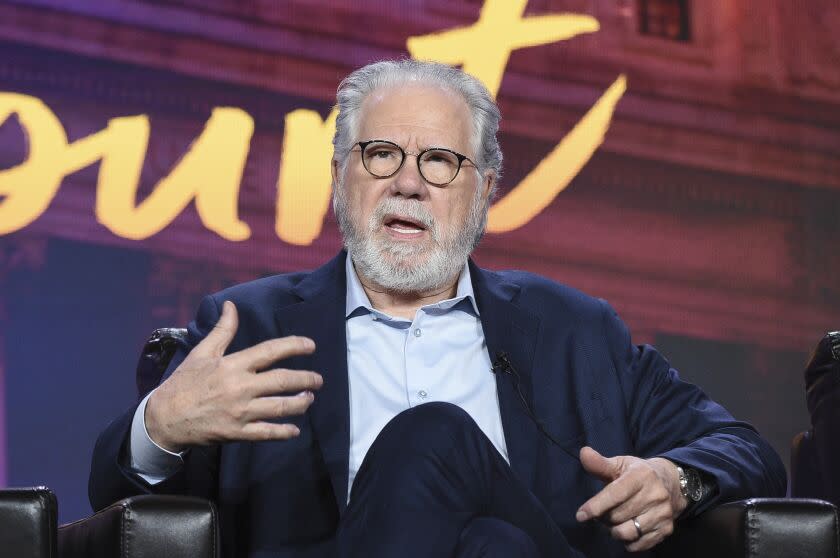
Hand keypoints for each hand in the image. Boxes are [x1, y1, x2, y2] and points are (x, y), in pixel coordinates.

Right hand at [145, 301, 322, 451]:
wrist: (164, 418)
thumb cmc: (185, 382)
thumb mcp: (202, 352)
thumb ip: (222, 330)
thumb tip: (231, 305)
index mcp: (233, 365)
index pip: (270, 351)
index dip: (294, 346)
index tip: (311, 345)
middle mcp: (240, 387)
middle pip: (282, 381)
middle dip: (305, 379)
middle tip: (318, 380)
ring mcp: (240, 411)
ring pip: (280, 408)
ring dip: (300, 403)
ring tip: (309, 399)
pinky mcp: (237, 432)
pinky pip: (267, 433)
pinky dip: (284, 432)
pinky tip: (294, 429)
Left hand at [575, 446, 686, 551]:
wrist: (672, 483)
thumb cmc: (637, 473)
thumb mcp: (620, 464)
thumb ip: (600, 463)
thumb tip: (583, 453)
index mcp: (642, 475)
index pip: (615, 494)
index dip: (596, 506)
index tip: (581, 515)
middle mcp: (655, 495)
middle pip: (618, 516)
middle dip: (603, 517)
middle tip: (601, 513)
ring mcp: (663, 513)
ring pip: (628, 532)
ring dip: (613, 531)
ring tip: (612, 522)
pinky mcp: (666, 529)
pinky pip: (639, 544)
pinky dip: (627, 542)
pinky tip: (625, 530)